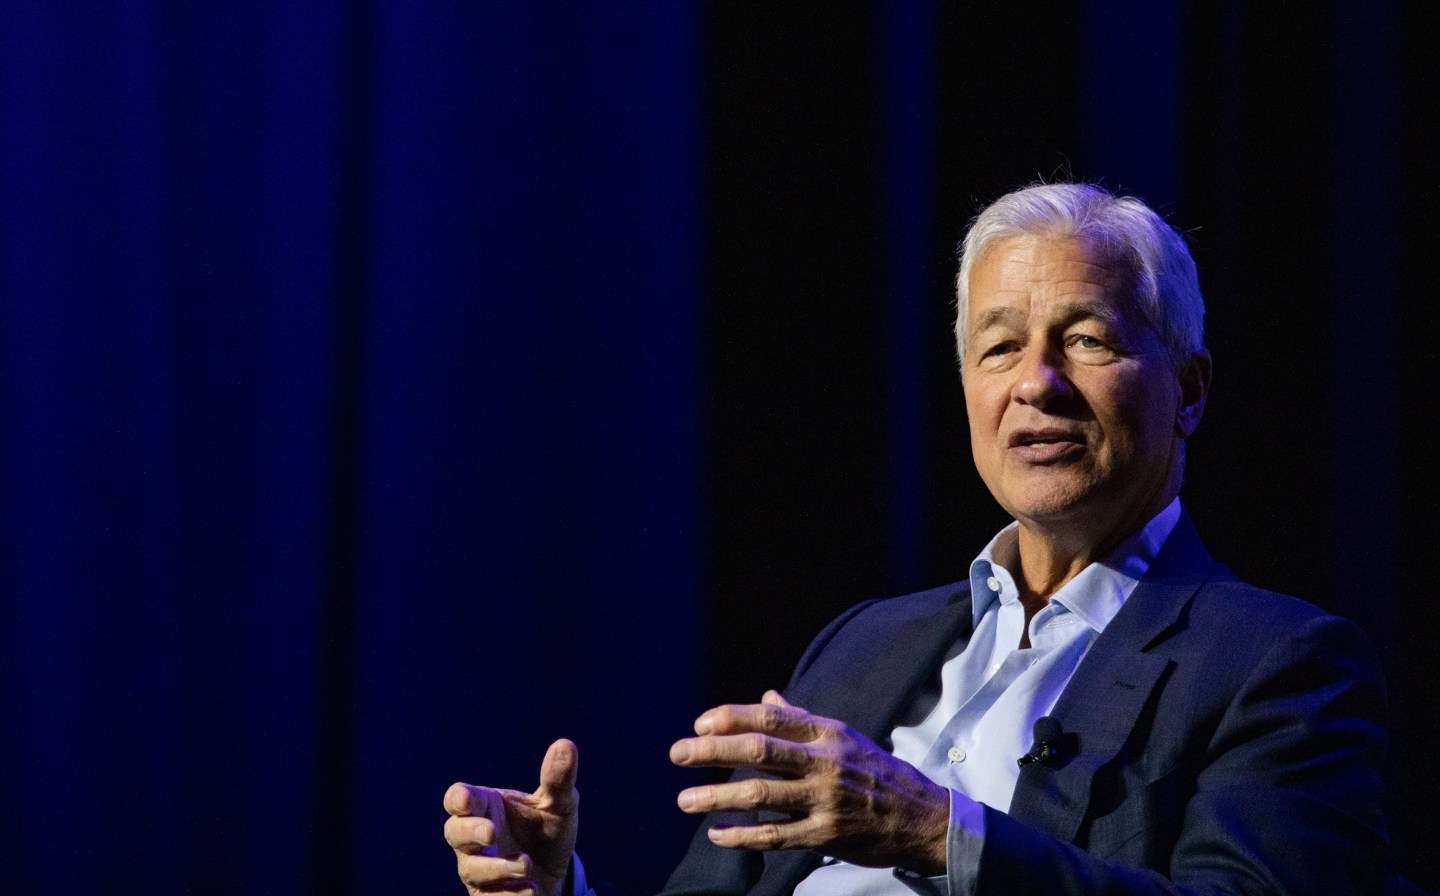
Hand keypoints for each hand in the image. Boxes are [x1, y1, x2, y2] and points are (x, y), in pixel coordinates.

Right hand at [444, 739, 579, 895]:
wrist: (558, 874)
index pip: (458, 798)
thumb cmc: (548, 832)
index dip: (458, 799)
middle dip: (470, 833)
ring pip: (471, 870)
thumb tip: (565, 745)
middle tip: (492, 833)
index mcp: (486, 807)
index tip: (468, 801)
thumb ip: (558, 779)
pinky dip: (508, 895)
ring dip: (498, 868)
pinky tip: (530, 891)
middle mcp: (475, 839)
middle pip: (454, 832)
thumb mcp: (559, 805)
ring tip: (526, 866)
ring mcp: (478, 869)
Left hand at [670, 691, 948, 874]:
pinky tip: (717, 834)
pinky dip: (742, 836)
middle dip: (712, 751)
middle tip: (677, 753)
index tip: (700, 724)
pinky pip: (775, 836)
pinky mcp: (825, 836)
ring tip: (685, 800)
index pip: (769, 716)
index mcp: (826, 732)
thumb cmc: (875, 772)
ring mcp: (824, 801)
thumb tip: (766, 695)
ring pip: (760, 795)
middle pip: (758, 751)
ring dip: (717, 797)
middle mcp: (824, 762)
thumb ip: (800, 719)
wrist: (921, 817)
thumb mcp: (842, 737)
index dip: (730, 718)